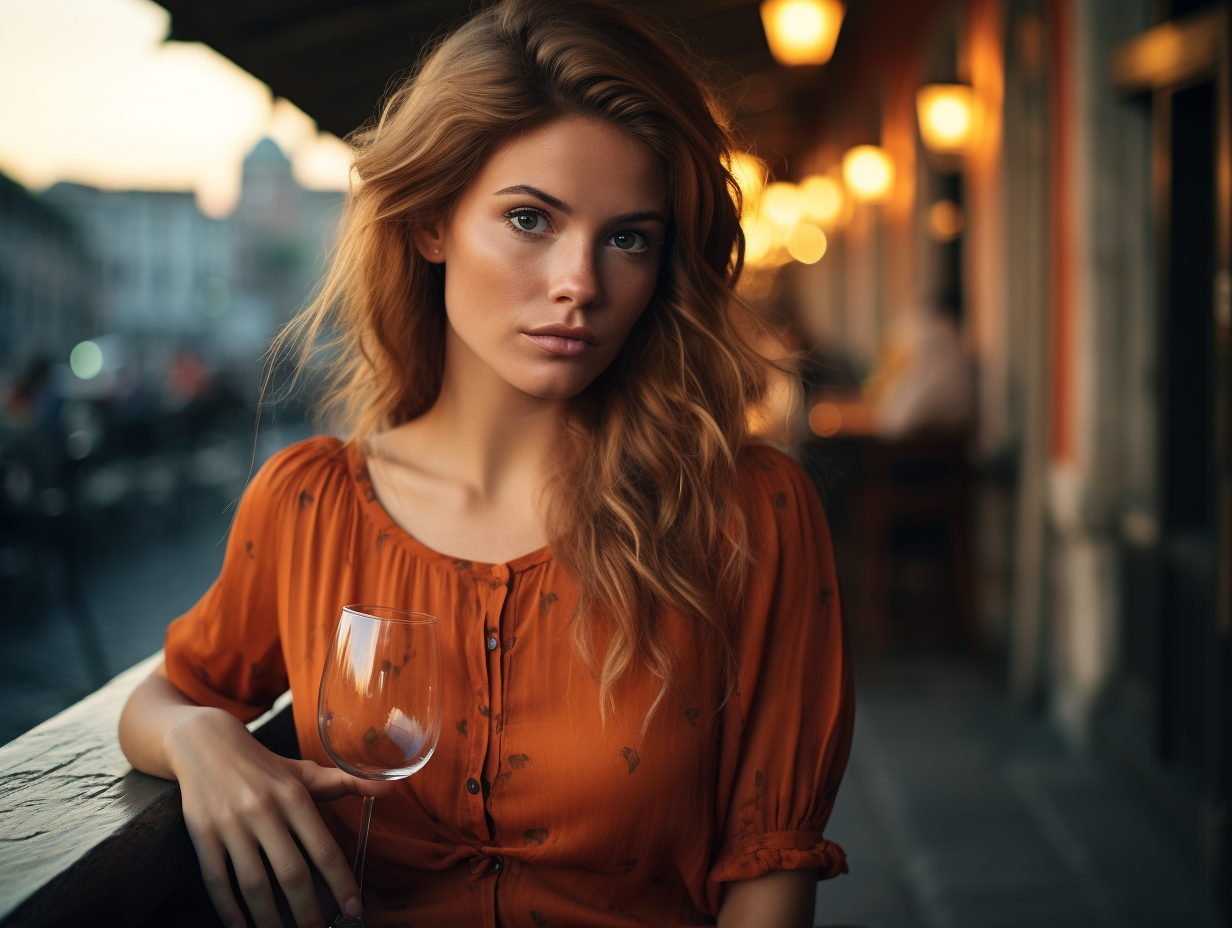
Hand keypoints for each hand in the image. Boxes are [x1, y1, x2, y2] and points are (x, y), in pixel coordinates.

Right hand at [164, 707, 394, 927]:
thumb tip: (390, 786)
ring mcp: (231, 825)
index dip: (340, 883)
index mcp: (293, 796)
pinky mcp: (203, 835)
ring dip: (269, 919)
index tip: (353, 909)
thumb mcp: (306, 771)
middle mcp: (264, 811)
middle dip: (308, 912)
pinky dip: (228, 910)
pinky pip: (217, 880)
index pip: (323, 848)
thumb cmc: (265, 766)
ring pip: (254, 885)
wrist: (206, 744)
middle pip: (291, 874)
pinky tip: (241, 927)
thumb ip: (348, 782)